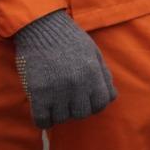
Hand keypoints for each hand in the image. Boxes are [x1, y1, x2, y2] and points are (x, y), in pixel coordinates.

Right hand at [12, 9, 116, 128]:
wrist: (42, 28)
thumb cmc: (69, 39)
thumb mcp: (94, 53)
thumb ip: (103, 75)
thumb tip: (111, 96)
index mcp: (93, 72)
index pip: (102, 103)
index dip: (94, 104)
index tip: (85, 100)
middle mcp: (78, 83)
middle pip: (82, 113)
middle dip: (76, 109)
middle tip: (68, 101)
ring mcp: (58, 89)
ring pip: (63, 118)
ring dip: (59, 114)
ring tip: (54, 103)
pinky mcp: (38, 93)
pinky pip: (43, 120)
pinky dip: (44, 120)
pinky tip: (43, 111)